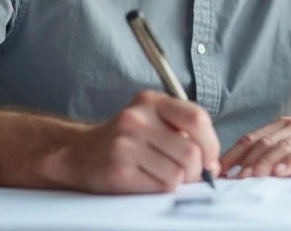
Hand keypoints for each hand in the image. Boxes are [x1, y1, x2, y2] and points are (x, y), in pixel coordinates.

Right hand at [39, 91, 219, 193]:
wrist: (77, 153)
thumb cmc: (124, 139)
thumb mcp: (152, 120)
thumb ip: (183, 132)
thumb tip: (212, 163)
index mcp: (151, 102)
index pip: (197, 118)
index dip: (211, 144)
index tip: (209, 158)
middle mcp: (137, 119)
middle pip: (191, 152)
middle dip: (195, 170)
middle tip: (187, 175)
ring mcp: (125, 144)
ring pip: (177, 173)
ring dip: (177, 181)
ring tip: (163, 175)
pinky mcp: (118, 170)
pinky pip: (160, 186)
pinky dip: (161, 188)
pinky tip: (148, 181)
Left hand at [220, 115, 290, 177]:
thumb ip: (279, 153)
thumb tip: (248, 172)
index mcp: (284, 126)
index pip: (251, 139)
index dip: (232, 154)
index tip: (216, 170)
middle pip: (262, 143)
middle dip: (243, 162)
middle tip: (229, 179)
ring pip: (280, 146)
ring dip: (262, 163)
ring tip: (249, 178)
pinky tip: (281, 172)